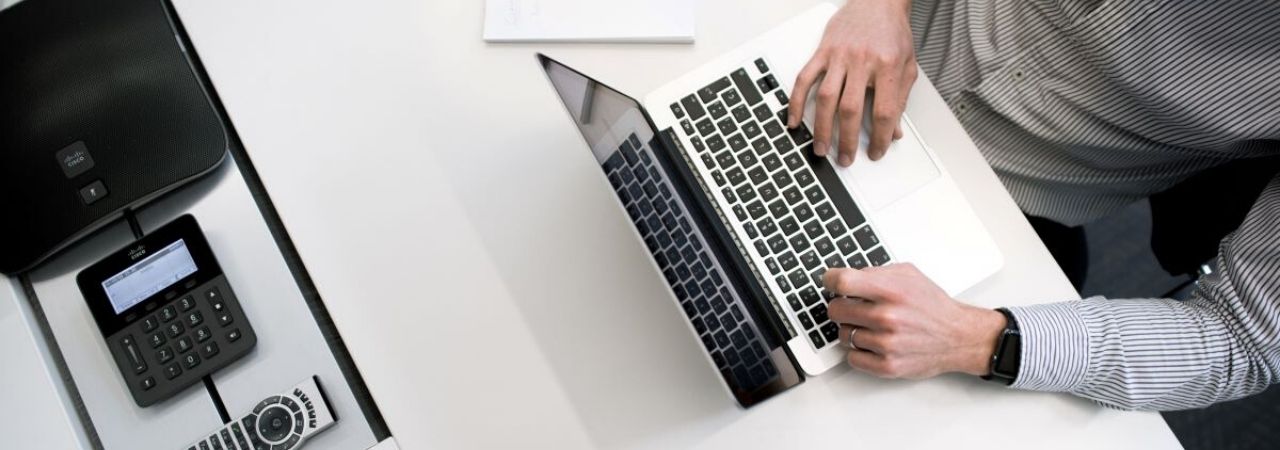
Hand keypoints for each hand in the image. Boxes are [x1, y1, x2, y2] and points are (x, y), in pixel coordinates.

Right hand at [789, 0, 916, 166]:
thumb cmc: (892, 32)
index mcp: (887, 66)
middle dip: (847, 140)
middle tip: (845, 158)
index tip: (877, 151)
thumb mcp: (906, 66)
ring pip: (826, 98)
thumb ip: (900, 99)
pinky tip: (794, 120)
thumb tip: (895, 131)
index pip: (884, 111)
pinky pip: (804, 79)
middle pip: (851, 109)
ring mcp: (839, 56)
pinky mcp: (822, 51)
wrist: (878, 1)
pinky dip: (797, 102)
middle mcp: (862, 61)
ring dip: (822, 128)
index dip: (881, 137)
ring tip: (821, 147)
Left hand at [823, 264, 1004, 378]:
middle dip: (841, 306)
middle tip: (853, 307)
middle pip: (835, 310)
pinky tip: (872, 343)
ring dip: (852, 330)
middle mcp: (887, 317)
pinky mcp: (887, 366)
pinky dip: (858, 351)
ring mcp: (886, 344)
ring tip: (871, 326)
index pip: (842, 282)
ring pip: (842, 335)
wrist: (958, 337)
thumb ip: (875, 272)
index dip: (830, 280)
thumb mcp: (908, 275)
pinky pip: (851, 358)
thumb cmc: (932, 306)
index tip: (830, 282)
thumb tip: (844, 276)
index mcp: (891, 291)